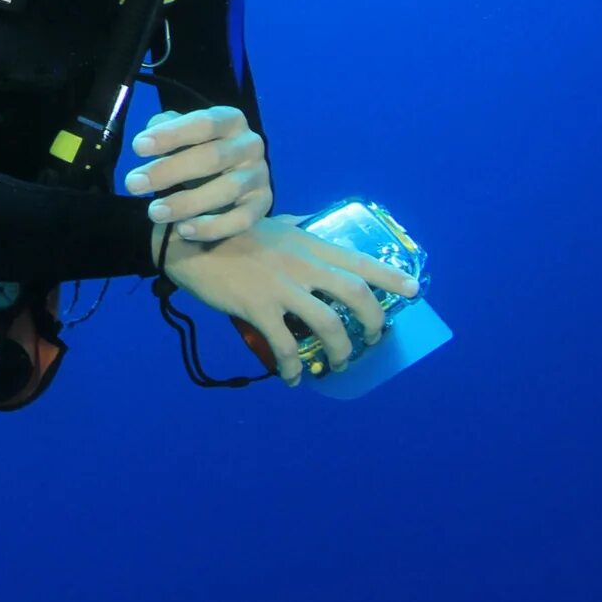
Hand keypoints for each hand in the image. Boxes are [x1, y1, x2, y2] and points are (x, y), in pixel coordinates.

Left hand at [125, 106, 272, 244]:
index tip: (137, 148)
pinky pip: (241, 220)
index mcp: (231, 120)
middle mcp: (250, 145)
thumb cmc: (197, 151)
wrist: (230, 180)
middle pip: (212, 157)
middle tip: (133, 184)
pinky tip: (182, 230)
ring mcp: (259, 176)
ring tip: (154, 212)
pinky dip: (211, 227)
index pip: (203, 123)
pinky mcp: (262, 205)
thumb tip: (149, 136)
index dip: (171, 135)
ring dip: (187, 203)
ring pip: (226, 190)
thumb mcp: (182, 135)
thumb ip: (166, 129)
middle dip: (169, 171)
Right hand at [160, 214, 420, 384]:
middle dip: (373, 323)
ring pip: (328, 326)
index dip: (392, 277)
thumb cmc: (228, 231)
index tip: (415, 291)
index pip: (360, 260)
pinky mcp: (258, 307)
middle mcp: (303, 265)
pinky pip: (285, 346)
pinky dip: (293, 368)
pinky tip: (292, 378)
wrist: (186, 241)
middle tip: (373, 340)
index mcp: (309, 244)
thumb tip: (309, 225)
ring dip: (340, 352)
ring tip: (336, 365)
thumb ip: (295, 227)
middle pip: (356, 296)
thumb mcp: (271, 223)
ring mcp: (282, 287)